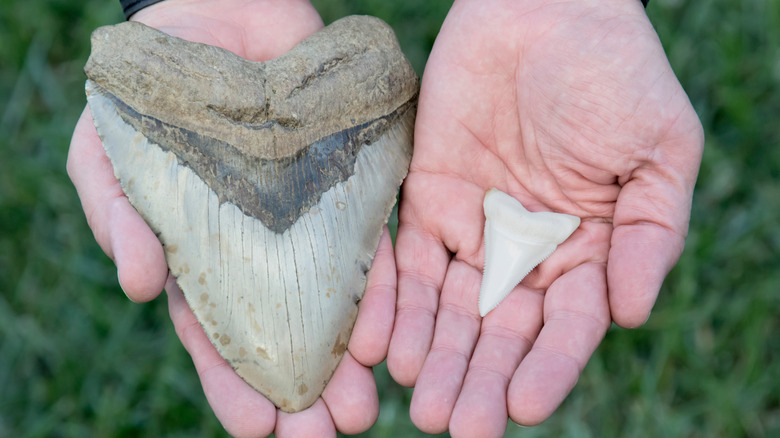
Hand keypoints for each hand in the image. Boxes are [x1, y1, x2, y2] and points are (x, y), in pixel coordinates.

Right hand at [67, 1, 395, 435]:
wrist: (211, 23)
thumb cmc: (150, 95)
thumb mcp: (112, 153)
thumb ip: (117, 214)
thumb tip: (136, 286)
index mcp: (201, 258)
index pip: (218, 334)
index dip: (235, 384)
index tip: (257, 431)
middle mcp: (260, 252)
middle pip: (283, 333)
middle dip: (303, 389)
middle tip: (328, 435)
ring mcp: (306, 224)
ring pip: (331, 302)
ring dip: (348, 357)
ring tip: (365, 407)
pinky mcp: (347, 188)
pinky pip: (368, 244)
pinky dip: (378, 288)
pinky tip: (388, 334)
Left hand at [387, 0, 702, 435]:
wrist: (543, 9)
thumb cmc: (615, 72)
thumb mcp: (659, 151)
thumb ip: (651, 235)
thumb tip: (633, 315)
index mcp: (586, 250)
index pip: (566, 325)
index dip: (547, 367)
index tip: (522, 406)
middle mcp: (525, 251)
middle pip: (499, 330)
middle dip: (478, 378)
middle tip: (456, 426)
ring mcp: (471, 228)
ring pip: (446, 307)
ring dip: (431, 355)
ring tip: (418, 403)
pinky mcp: (423, 200)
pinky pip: (401, 260)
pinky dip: (388, 303)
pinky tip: (376, 345)